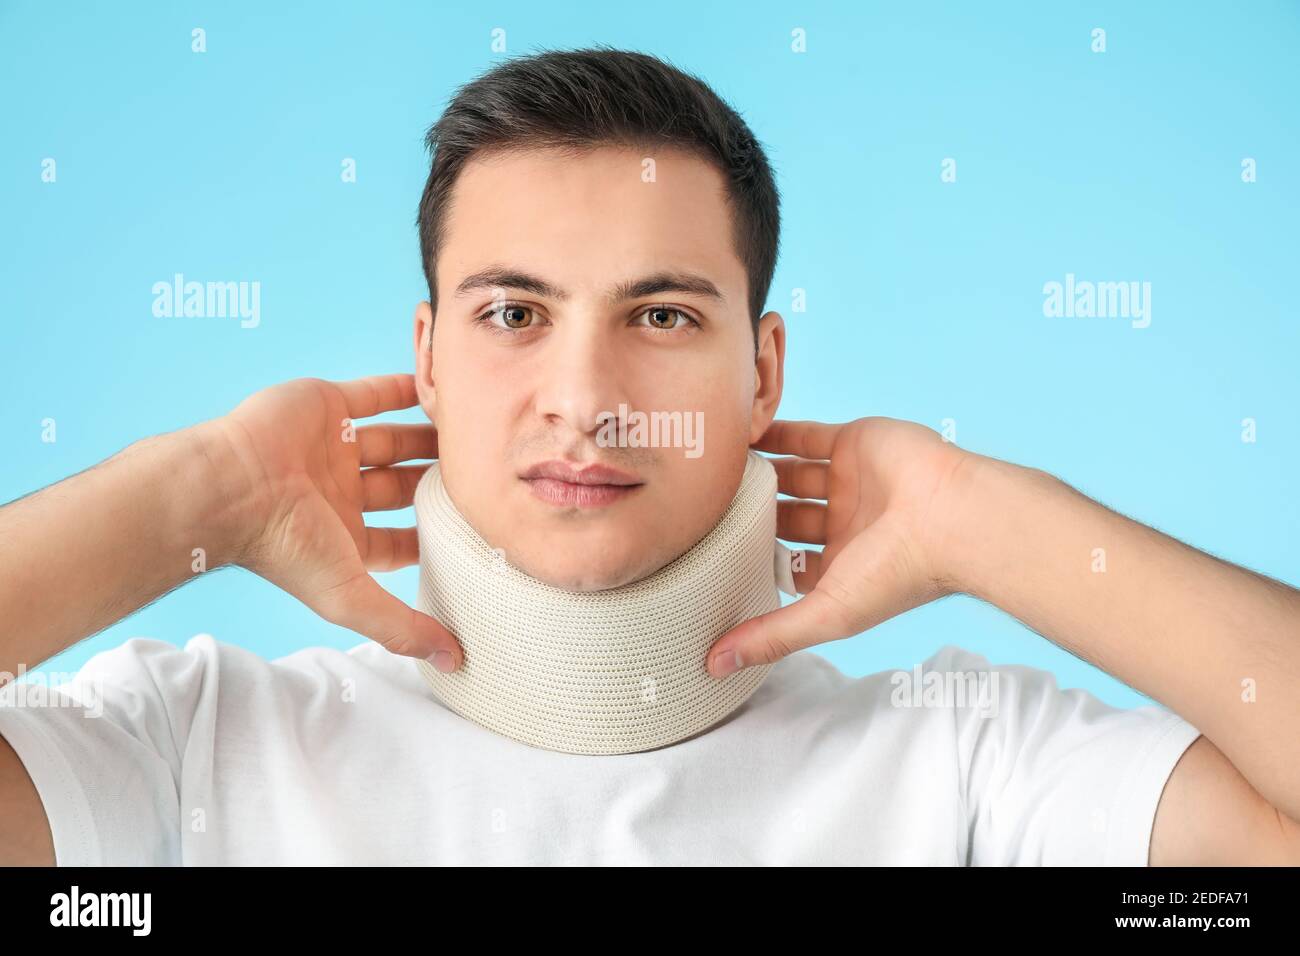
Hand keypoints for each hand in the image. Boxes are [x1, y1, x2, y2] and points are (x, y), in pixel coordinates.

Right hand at [198, 373, 461, 666]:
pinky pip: (373, 394)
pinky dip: (405, 389)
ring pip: (391, 440)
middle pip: (400, 487)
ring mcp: (331, 448)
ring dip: (428, 437)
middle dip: (436, 483)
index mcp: (341, 536)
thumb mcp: (350, 596)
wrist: (231, 486)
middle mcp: (338, 492)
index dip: (432, 538)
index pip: (399, 540)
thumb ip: (400, 627)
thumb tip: (454, 663)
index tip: (474, 534)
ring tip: (475, 433)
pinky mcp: (325, 406)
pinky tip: (444, 387)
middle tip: (483, 475)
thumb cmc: (284, 546)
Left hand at [707, 417, 973, 676]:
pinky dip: (771, 434)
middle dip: (750, 514)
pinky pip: (803, 436)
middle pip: (786, 517)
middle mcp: (845, 524)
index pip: (788, 564)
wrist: (949, 516)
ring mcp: (848, 482)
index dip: (755, 562)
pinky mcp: (852, 442)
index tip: (710, 559)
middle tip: (702, 508)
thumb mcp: (826, 614)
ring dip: (756, 472)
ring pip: (791, 475)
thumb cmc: (898, 574)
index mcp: (842, 566)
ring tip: (710, 471)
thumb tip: (714, 667)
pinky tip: (735, 435)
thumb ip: (772, 637)